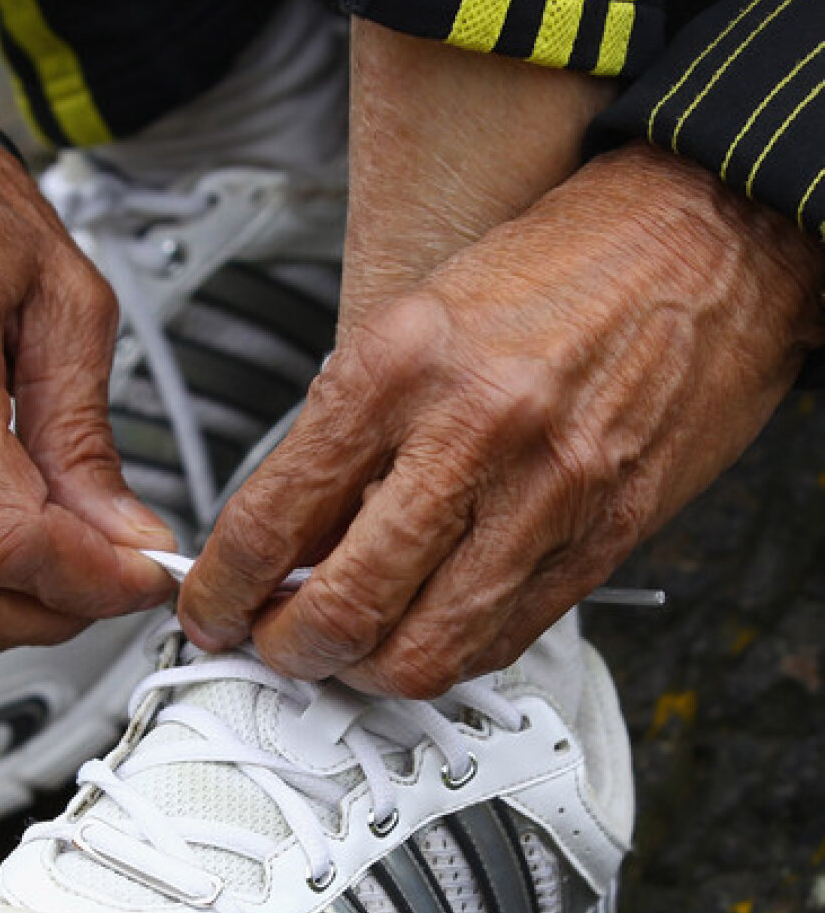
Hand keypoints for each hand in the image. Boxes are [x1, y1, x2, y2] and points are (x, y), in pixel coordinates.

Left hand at [182, 145, 824, 695]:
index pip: (275, 516)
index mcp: (403, 363)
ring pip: (423, 650)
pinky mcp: (604, 539)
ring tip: (344, 652)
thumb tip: (290, 540)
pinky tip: (421, 633)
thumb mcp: (415, 320)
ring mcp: (547, 494)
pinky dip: (445, 656)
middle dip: (285, 650)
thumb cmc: (558, 271)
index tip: (209, 608)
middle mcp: (474, 432)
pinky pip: (501, 640)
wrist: (702, 241)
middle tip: (269, 646)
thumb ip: (349, 435)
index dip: (222, 588)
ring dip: (363, 671)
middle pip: (343, 606)